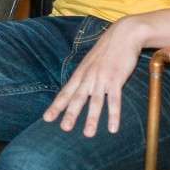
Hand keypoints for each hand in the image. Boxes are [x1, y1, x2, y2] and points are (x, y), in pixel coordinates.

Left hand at [42, 17, 146, 136]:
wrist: (124, 35)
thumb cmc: (107, 50)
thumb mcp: (90, 62)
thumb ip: (84, 76)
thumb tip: (77, 89)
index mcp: (81, 74)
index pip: (65, 93)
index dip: (56, 106)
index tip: (46, 119)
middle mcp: (88, 77)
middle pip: (77, 98)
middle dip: (70, 114)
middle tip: (64, 129)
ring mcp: (102, 78)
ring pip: (95, 101)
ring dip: (92, 118)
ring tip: (88, 134)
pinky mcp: (116, 79)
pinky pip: (115, 100)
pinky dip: (113, 114)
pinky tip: (113, 128)